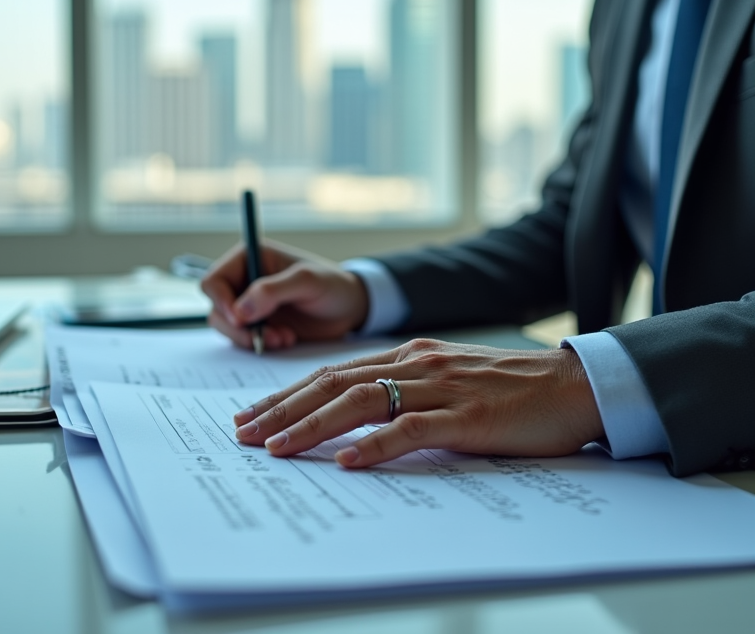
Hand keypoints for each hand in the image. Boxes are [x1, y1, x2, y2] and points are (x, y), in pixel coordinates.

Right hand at [200, 240, 368, 350]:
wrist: (350, 309)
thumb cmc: (332, 285)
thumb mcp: (306, 281)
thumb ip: (272, 291)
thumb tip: (239, 311)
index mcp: (249, 257)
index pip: (214, 280)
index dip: (221, 301)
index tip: (240, 319)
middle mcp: (244, 280)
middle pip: (217, 307)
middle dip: (239, 327)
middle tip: (265, 337)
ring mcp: (248, 304)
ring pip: (227, 326)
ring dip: (251, 338)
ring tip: (283, 338)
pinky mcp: (257, 324)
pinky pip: (243, 339)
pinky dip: (260, 344)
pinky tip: (285, 340)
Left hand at [232, 339, 603, 465]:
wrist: (573, 384)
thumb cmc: (510, 388)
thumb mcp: (446, 379)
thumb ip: (405, 390)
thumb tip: (357, 421)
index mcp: (407, 355)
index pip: (332, 373)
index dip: (288, 393)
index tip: (253, 414)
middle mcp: (415, 364)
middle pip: (333, 384)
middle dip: (282, 409)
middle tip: (244, 434)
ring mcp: (439, 387)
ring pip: (360, 402)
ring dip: (313, 426)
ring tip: (277, 448)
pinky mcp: (467, 415)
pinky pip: (412, 429)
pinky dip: (377, 445)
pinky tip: (349, 461)